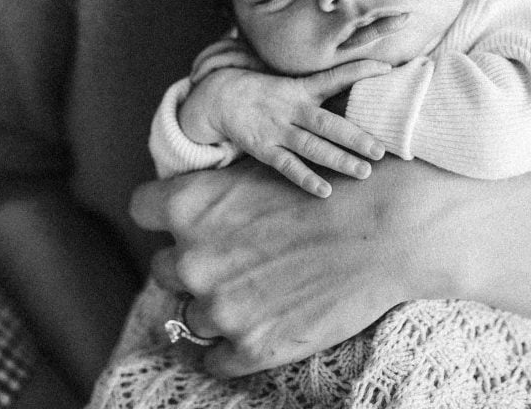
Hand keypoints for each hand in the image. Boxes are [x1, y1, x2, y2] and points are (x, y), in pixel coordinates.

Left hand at [131, 157, 424, 376]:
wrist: (388, 225)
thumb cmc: (328, 186)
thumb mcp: (259, 171)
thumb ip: (214, 194)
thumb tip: (189, 212)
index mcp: (190, 205)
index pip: (142, 207)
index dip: (165, 214)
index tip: (187, 219)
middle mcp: (192, 258)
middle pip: (164, 268)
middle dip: (195, 262)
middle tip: (238, 256)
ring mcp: (221, 308)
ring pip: (191, 315)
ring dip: (216, 304)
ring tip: (260, 288)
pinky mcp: (251, 348)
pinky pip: (214, 359)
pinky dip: (232, 347)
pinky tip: (261, 324)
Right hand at [182, 60, 389, 196]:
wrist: (222, 96)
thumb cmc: (269, 92)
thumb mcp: (294, 83)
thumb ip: (323, 87)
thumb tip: (365, 81)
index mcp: (301, 88)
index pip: (333, 77)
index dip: (358, 71)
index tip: (386, 68)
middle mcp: (291, 108)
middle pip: (326, 123)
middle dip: (354, 136)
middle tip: (380, 149)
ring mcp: (277, 130)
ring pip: (311, 147)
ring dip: (338, 160)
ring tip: (364, 171)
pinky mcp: (264, 149)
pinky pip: (287, 166)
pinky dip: (305, 178)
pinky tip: (325, 190)